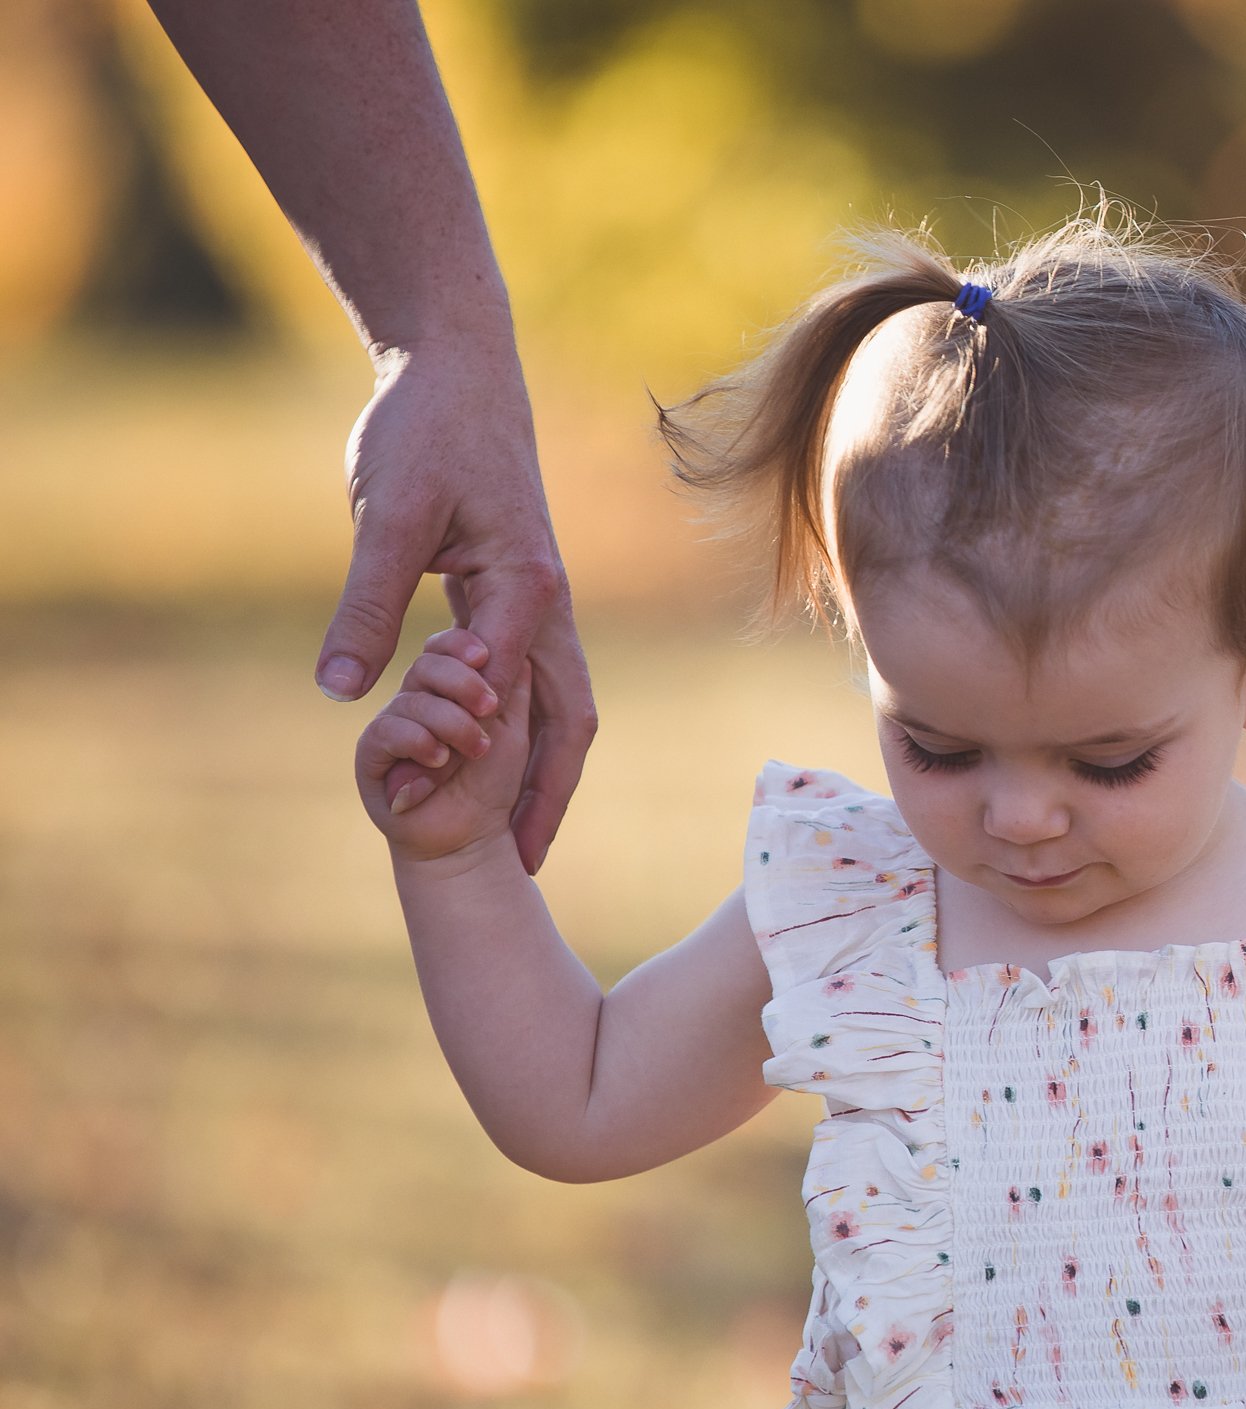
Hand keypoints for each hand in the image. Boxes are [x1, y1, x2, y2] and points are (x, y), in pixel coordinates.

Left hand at [321, 337, 594, 873]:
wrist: (458, 370)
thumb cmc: (425, 432)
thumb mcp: (386, 517)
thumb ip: (368, 606)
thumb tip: (344, 694)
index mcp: (526, 589)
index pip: (513, 700)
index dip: (487, 767)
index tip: (461, 829)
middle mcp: (549, 605)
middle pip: (569, 721)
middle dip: (549, 796)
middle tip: (524, 867)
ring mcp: (540, 603)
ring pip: (560, 705)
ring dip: (544, 772)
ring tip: (521, 837)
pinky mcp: (518, 593)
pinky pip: (533, 679)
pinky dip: (523, 731)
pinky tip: (496, 761)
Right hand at [354, 627, 531, 863]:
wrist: (469, 840)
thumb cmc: (493, 783)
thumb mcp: (512, 726)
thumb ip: (511, 682)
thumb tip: (508, 635)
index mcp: (450, 686)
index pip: (446, 647)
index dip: (463, 648)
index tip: (485, 655)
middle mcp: (417, 698)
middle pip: (428, 664)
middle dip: (462, 683)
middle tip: (489, 707)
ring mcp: (393, 723)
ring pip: (413, 696)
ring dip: (451, 723)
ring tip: (474, 749)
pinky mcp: (372, 754)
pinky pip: (388, 730)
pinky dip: (419, 741)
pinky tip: (439, 758)